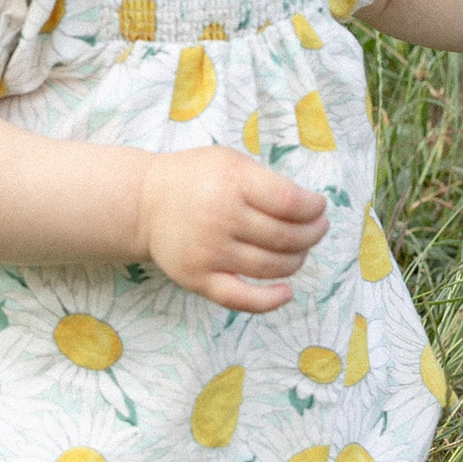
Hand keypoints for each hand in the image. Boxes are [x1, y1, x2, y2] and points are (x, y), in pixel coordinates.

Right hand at [136, 148, 330, 313]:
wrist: (143, 203)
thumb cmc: (194, 178)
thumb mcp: (229, 161)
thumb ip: (265, 180)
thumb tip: (309, 208)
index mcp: (232, 182)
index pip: (290, 202)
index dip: (313, 208)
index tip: (319, 208)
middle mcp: (222, 218)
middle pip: (286, 236)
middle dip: (313, 234)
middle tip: (318, 229)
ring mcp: (210, 252)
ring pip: (272, 266)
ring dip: (297, 260)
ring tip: (300, 251)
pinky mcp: (199, 279)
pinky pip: (242, 299)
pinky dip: (270, 300)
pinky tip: (286, 292)